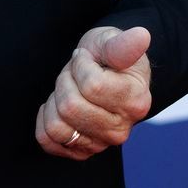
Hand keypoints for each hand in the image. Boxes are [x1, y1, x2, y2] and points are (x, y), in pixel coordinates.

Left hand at [35, 26, 152, 159]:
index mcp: (135, 101)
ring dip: (54, 101)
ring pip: (57, 127)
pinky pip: (48, 141)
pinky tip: (58, 106)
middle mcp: (121, 129)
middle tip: (75, 74)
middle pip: (71, 107)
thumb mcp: (113, 42)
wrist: (106, 75)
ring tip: (69, 89)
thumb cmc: (108, 56)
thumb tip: (142, 35)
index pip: (91, 86)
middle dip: (65, 81)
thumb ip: (124, 44)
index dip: (80, 64)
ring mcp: (102, 144)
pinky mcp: (82, 152)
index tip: (85, 57)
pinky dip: (46, 120)